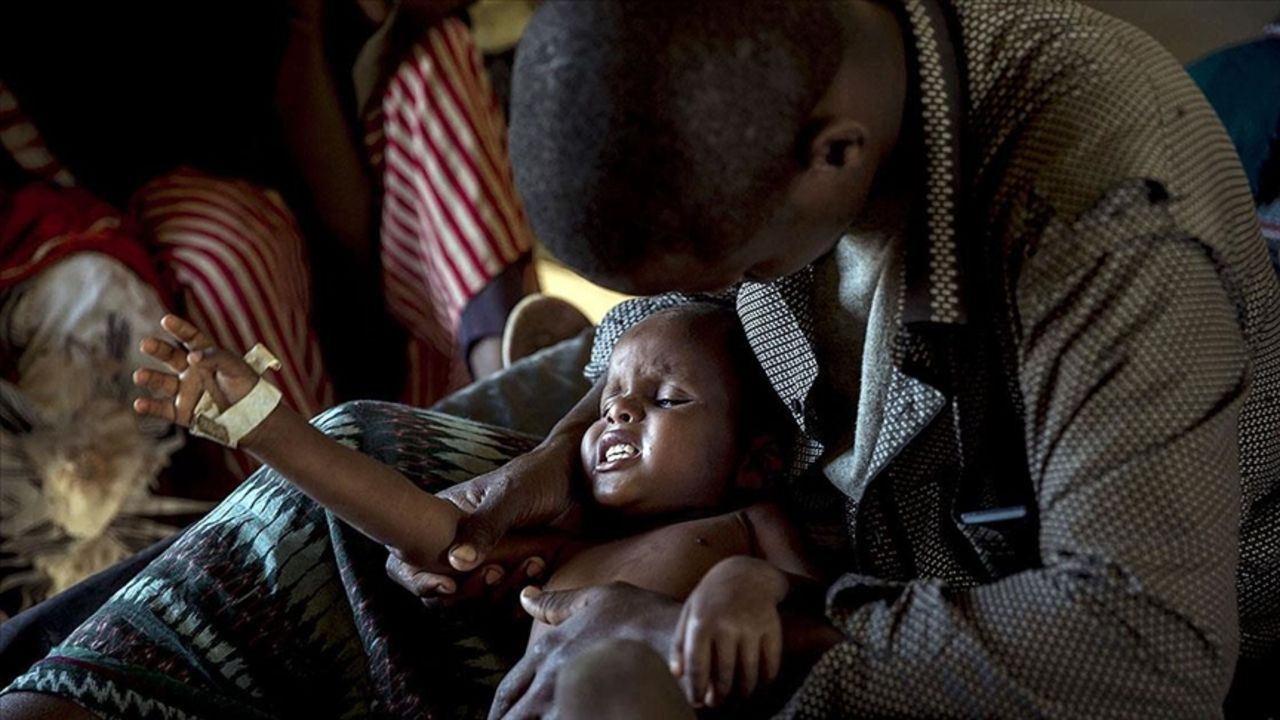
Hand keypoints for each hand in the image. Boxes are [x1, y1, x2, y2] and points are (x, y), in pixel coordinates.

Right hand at [132, 315, 262, 435]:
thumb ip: (217, 358)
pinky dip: (150, 407)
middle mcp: (191, 371)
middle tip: (145, 344)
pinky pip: (163, 409)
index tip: (166, 320)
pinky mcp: (182, 411)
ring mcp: (185, 390)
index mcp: (206, 356)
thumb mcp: (237, 367)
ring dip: (150, 378)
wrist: (254, 415)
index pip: (191, 339)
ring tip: (139, 376)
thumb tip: (192, 356)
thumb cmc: (247, 386)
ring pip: (162, 382)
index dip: (179, 329)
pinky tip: (139, 404)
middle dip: (158, 349)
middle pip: (171, 356)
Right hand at [384, 438, 579, 599]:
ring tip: (534, 562)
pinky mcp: (514, 581)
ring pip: (475, 604)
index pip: (408, 563)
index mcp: (445, 523)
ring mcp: (486, 567)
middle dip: (471, 590)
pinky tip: (542, 577)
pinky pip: (504, 607)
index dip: (418, 580)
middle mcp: (459, 549)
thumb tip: (454, 563)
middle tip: (499, 570)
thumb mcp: (510, 496)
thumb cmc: (540, 477)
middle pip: (443, 594)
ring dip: (502, 593)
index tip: (446, 585)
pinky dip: (520, 601)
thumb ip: (484, 527)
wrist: (582, 482)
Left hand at [488, 582, 680, 718]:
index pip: (509, 690)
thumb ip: (559, 602)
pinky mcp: (592, 716)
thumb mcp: (601, 597)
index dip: (501, 710)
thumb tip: (525, 596)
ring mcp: (572, 701)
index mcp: (549, 649)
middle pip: (513, 717)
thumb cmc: (646, 617)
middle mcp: (552, 678)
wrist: (683, 643)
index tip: (499, 718)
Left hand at [671, 556, 788, 707]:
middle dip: (720, 695)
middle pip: (724, 675)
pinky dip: (765, 680)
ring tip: (737, 696)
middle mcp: (726, 625)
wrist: (746, 573)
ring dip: (743, 692)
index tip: (697, 701)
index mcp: (701, 622)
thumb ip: (680, 644)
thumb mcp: (689, 613)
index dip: (697, 690)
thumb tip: (677, 676)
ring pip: (748, 674)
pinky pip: (770, 665)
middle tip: (717, 702)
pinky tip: (759, 684)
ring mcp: (751, 627)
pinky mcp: (772, 628)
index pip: (697, 667)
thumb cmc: (712, 597)